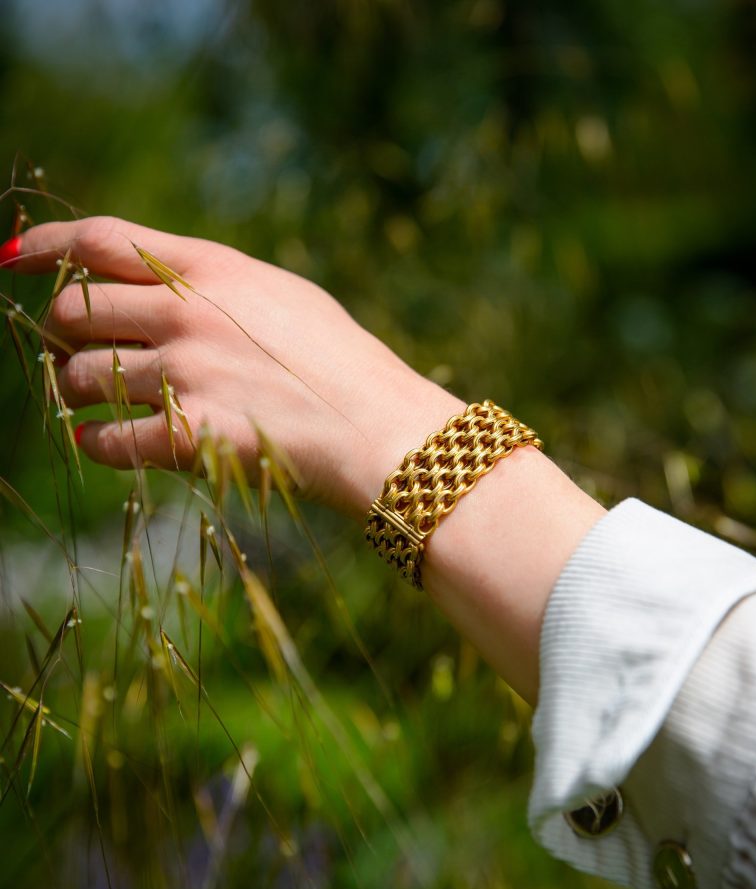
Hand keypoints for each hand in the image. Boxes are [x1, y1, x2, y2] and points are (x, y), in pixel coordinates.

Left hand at [5, 216, 462, 517]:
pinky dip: (97, 442)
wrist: (378, 429)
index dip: (46, 244)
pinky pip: (106, 440)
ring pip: (77, 377)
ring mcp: (185, 375)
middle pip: (73, 310)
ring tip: (92, 401)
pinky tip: (104, 440)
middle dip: (61, 333)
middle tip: (74, 353)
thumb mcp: (282, 299)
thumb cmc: (341, 364)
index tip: (12, 258)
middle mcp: (188, 315)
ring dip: (74, 390)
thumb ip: (214, 286)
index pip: (101, 238)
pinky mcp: (189, 437)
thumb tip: (150, 288)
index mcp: (212, 270)